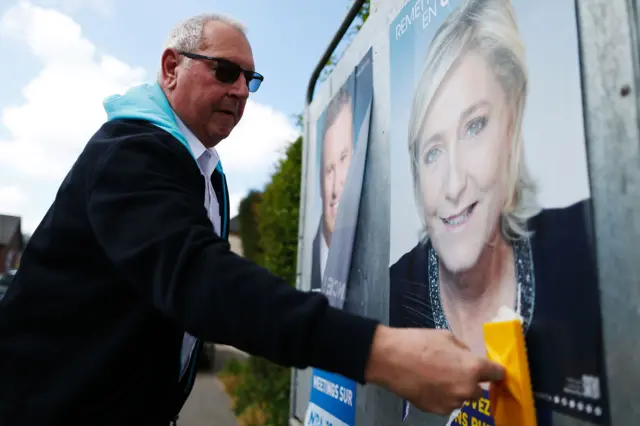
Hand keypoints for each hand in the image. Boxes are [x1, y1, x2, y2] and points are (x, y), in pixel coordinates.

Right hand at [364, 325, 503, 414]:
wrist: (390, 359)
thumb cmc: (419, 343)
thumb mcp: (446, 336)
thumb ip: (463, 350)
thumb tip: (467, 358)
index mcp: (472, 368)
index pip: (497, 373)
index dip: (495, 370)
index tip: (491, 369)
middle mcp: (466, 389)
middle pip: (480, 390)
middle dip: (471, 382)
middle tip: (455, 370)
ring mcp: (452, 402)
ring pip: (461, 397)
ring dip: (456, 389)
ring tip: (437, 376)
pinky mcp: (437, 410)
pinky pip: (447, 403)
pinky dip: (442, 396)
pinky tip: (428, 384)